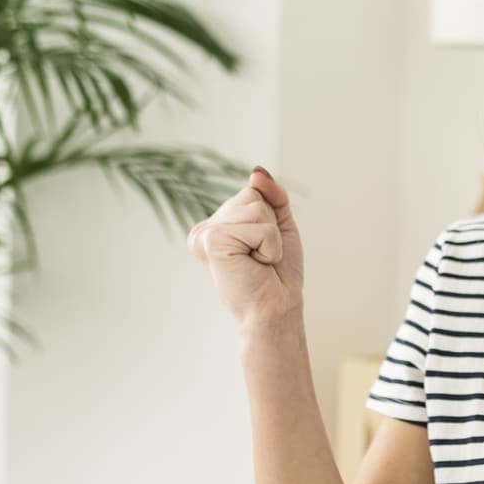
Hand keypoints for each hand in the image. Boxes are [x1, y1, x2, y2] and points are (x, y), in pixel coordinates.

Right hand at [187, 167, 304, 330]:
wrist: (275, 310)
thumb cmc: (277, 275)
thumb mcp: (279, 226)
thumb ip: (271, 196)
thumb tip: (256, 173)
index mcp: (215, 225)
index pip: (251, 192)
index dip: (270, 219)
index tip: (262, 248)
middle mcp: (204, 229)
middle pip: (252, 196)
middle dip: (270, 226)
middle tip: (261, 257)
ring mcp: (204, 234)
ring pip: (256, 208)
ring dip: (271, 237)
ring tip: (258, 261)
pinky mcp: (211, 241)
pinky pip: (258, 226)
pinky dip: (269, 245)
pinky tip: (255, 264)